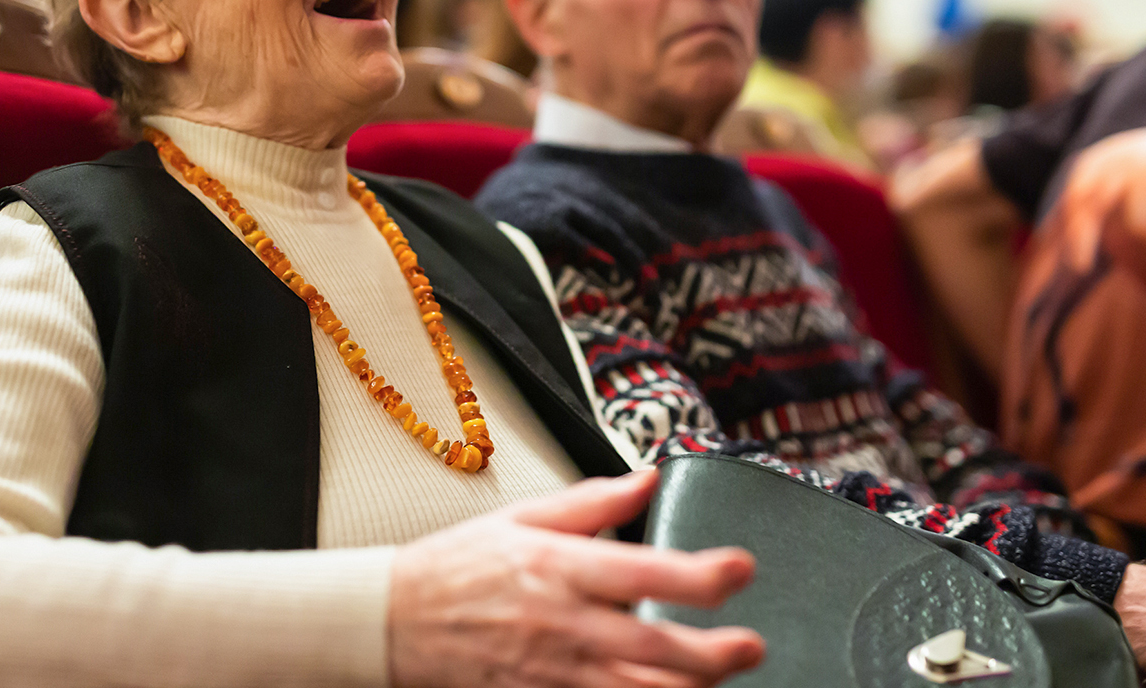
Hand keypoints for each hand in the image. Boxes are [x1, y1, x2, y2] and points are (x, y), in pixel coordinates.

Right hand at [388, 470, 763, 687]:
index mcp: (558, 567)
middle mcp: (561, 623)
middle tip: (752, 644)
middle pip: (651, 647)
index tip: (741, 568)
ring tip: (720, 680)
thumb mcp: (523, 517)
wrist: (393, 622)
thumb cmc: (459, 566)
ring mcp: (551, 672)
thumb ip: (594, 501)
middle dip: (711, 652)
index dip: (698, 574)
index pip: (641, 572)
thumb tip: (649, 477)